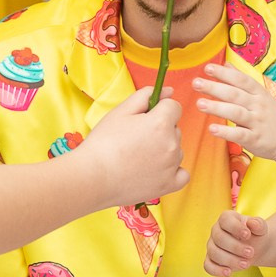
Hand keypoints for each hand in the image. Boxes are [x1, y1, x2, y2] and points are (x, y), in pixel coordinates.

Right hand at [87, 89, 188, 206]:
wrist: (93, 177)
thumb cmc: (104, 143)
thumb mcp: (120, 111)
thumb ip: (146, 95)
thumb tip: (169, 91)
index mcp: (161, 123)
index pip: (174, 107)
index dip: (158, 110)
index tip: (144, 119)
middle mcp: (172, 144)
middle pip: (175, 129)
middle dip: (161, 130)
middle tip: (135, 139)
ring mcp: (172, 166)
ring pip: (176, 150)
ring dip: (164, 150)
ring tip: (139, 157)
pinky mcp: (169, 185)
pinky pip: (182, 174)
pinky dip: (173, 171)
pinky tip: (156, 170)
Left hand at [193, 63, 275, 160]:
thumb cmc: (272, 116)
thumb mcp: (261, 95)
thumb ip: (242, 80)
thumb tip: (226, 64)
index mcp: (259, 93)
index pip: (241, 80)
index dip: (224, 73)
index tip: (207, 68)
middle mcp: (258, 105)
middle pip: (235, 94)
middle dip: (215, 87)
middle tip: (196, 83)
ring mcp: (257, 122)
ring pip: (236, 112)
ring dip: (217, 107)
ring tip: (199, 104)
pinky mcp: (255, 139)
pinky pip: (239, 134)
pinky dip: (226, 132)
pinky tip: (212, 129)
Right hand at [206, 210, 266, 276]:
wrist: (255, 247)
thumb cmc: (255, 234)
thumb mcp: (260, 228)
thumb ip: (258, 224)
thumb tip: (252, 224)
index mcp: (226, 218)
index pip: (224, 220)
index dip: (235, 227)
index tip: (248, 235)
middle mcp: (216, 231)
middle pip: (219, 238)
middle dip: (235, 247)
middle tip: (251, 253)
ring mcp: (212, 246)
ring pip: (214, 253)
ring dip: (230, 260)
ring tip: (246, 264)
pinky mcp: (211, 260)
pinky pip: (208, 266)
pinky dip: (217, 270)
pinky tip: (229, 273)